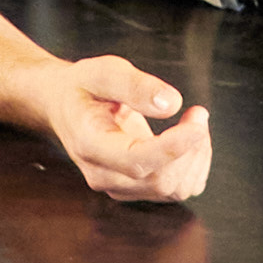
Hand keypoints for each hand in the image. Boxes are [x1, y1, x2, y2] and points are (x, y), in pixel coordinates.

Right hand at [22, 51, 212, 204]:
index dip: (173, 146)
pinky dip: (194, 167)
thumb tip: (172, 103)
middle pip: (160, 181)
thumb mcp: (102, 72)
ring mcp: (120, 187)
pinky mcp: (136, 189)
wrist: (64, 107)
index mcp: (90, 144)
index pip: (137, 161)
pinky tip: (190, 141)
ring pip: (173, 189)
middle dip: (190, 148)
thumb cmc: (83, 87)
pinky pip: (177, 190)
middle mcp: (103, 174)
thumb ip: (135, 85)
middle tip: (198, 112)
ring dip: (196, 157)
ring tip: (194, 122)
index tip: (198, 121)